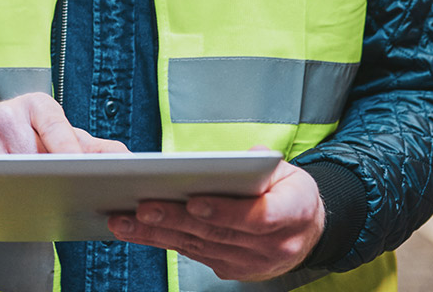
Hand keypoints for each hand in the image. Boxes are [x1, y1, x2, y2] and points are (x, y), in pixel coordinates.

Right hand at [0, 92, 127, 203]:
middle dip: (46, 179)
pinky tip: (2, 207)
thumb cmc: (22, 137)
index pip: (56, 125)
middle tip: (64, 198)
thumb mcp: (55, 134)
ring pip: (4, 174)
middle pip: (30, 155)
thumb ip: (91, 147)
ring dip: (18, 194)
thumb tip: (129, 159)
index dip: (69, 149)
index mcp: (35, 105)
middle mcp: (5, 114)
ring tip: (32, 205)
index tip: (81, 171)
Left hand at [107, 160, 324, 281]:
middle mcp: (275, 245)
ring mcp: (253, 263)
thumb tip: (228, 163)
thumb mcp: (286, 171)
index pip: (258, 216)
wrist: (307, 230)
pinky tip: (139, 232)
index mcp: (294, 213)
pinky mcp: (233, 269)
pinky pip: (195, 255)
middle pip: (219, 234)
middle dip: (175, 220)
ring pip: (200, 247)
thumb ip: (260, 163)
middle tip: (141, 208)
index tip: (194, 202)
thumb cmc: (290, 193)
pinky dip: (165, 242)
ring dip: (159, 235)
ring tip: (125, 221)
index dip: (224, 211)